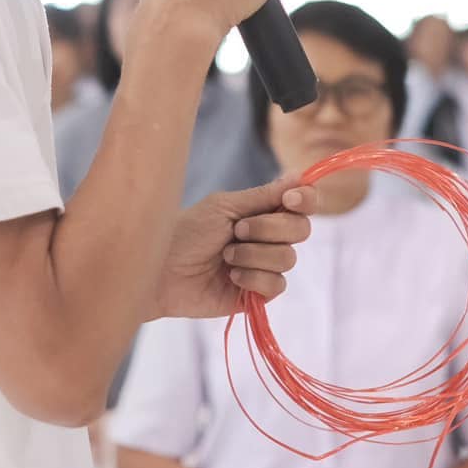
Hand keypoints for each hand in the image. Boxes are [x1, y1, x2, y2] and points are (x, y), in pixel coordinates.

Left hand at [156, 176, 316, 318]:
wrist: (162, 271)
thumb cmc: (187, 233)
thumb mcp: (225, 206)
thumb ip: (265, 195)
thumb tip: (300, 174)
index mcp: (262, 212)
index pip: (302, 204)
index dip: (305, 200)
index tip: (289, 201)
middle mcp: (269, 238)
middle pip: (301, 229)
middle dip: (270, 229)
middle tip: (237, 230)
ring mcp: (265, 266)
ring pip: (288, 258)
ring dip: (254, 255)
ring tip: (226, 257)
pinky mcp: (258, 293)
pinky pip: (277, 284)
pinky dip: (253, 278)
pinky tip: (231, 277)